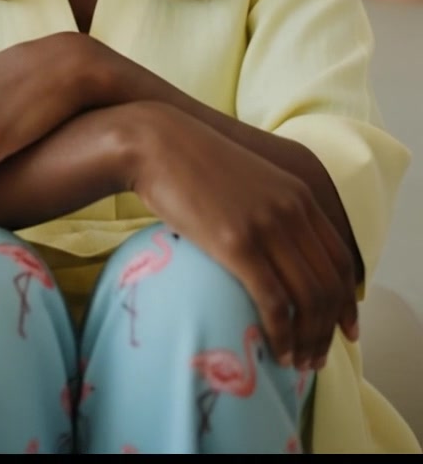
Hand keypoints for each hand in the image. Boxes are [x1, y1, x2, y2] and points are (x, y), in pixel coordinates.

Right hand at [126, 102, 358, 370]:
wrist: (157, 142)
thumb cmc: (193, 163)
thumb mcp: (248, 180)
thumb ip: (271, 207)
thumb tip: (276, 250)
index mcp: (299, 194)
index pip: (340, 258)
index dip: (347, 301)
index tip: (345, 330)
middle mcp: (293, 210)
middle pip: (329, 285)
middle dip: (328, 330)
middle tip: (316, 358)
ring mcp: (267, 226)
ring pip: (309, 299)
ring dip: (308, 340)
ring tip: (297, 363)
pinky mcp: (238, 244)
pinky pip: (275, 303)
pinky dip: (282, 335)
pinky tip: (275, 351)